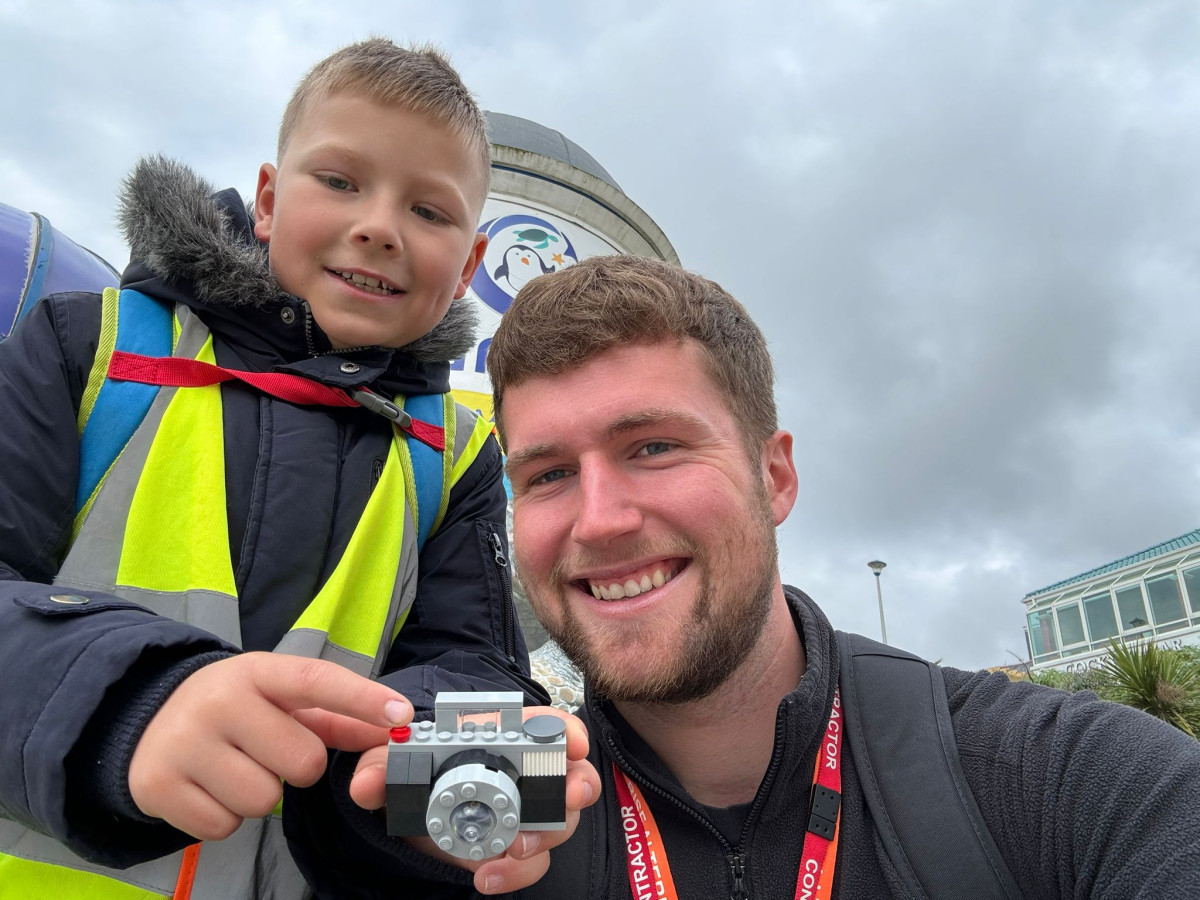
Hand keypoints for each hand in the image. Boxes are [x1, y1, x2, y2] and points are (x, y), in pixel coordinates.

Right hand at [129, 652, 411, 839]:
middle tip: (266, 752)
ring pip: (263, 800)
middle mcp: (218, 701)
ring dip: (258, 794)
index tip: (399, 715)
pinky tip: (208, 788)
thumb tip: (393, 729)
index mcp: (256, 671)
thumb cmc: (233, 709)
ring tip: (234, 768)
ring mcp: (184, 742)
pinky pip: (224, 826)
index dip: (362, 698)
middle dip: (296, 767)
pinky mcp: (157, 786)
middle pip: (302, 762)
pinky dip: (224, 817)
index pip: (317, 681)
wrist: (146, 719)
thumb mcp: (278, 697)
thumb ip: (337, 715)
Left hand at [349, 707, 600, 894]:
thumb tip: (367, 783)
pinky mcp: (517, 849)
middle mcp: (526, 774)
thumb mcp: (393, 766)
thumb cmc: (416, 774)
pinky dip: (517, 872)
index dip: (567, 730)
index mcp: (503, 738)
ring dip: (546, 836)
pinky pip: (535, 862)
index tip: (573, 742)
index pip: (548, 724)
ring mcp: (528, 813)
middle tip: (568, 799)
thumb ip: (381, 768)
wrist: (414, 814)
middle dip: (577, 786)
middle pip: (572, 774)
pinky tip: (489, 874)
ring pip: (562, 822)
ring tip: (515, 848)